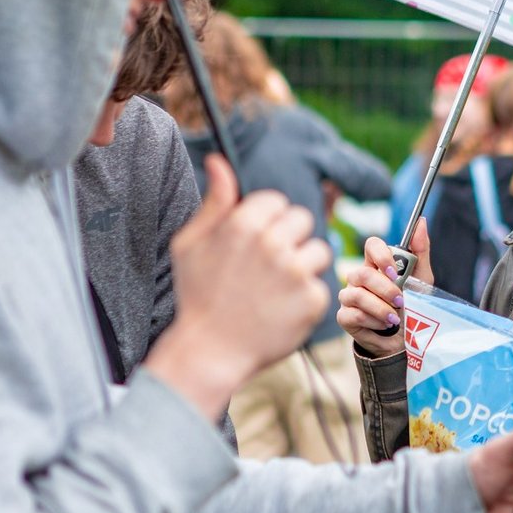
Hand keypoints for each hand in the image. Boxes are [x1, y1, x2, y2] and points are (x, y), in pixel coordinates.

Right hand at [145, 155, 332, 419]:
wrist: (209, 351)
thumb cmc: (198, 294)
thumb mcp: (191, 243)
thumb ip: (214, 201)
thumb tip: (219, 160)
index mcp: (244, 224)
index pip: (277, 201)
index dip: (266, 222)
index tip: (253, 244)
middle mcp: (273, 243)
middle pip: (303, 220)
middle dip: (288, 239)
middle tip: (265, 268)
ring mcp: (296, 272)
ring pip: (319, 250)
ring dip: (302, 266)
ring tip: (274, 289)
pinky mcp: (314, 300)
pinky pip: (321, 285)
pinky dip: (306, 298)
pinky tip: (281, 310)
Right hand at [336, 224, 433, 356]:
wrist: (406, 340)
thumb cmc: (412, 307)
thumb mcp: (422, 279)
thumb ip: (420, 251)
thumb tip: (422, 222)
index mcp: (377, 265)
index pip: (372, 245)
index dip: (381, 256)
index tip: (395, 271)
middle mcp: (360, 278)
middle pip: (362, 273)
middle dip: (384, 289)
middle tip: (401, 300)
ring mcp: (350, 296)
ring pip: (356, 294)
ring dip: (380, 308)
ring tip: (395, 317)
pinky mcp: (345, 316)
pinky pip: (353, 314)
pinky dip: (373, 321)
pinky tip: (383, 325)